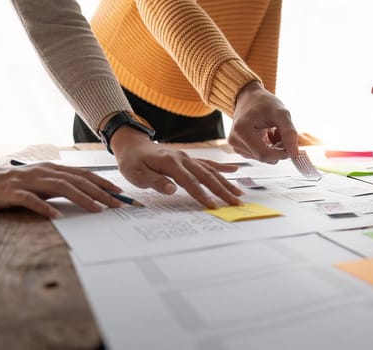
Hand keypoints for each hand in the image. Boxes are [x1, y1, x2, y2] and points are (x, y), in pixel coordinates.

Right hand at [0, 162, 123, 217]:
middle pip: (77, 180)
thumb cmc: (17, 184)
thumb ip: (62, 185)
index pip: (83, 174)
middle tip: (116, 204)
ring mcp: (29, 181)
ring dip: (81, 198)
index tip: (120, 193)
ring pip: (60, 187)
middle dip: (100, 192)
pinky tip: (57, 215)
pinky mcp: (13, 192)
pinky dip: (45, 206)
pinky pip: (31, 199)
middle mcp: (44, 171)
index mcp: (52, 168)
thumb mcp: (43, 181)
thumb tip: (89, 194)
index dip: (103, 182)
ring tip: (97, 209)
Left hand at [110, 127, 243, 207]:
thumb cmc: (133, 162)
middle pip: (206, 176)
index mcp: (170, 163)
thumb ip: (155, 181)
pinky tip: (234, 170)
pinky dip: (221, 167)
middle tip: (235, 202)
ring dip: (225, 182)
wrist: (133, 145)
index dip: (202, 194)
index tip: (213, 206)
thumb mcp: (137, 174)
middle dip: (222, 190)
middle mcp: (183, 159)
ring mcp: (187, 158)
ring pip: (210, 170)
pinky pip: (208, 163)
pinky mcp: (189, 159)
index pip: (190, 182)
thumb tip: (173, 189)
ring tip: (239, 193)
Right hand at [228, 81, 298, 162]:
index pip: (264, 154)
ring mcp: (236, 146)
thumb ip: (289, 133)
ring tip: (274, 131)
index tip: (291, 146)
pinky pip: (259, 155)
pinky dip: (268, 148)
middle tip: (282, 134)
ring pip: (263, 158)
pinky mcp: (239, 148)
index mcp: (241, 131)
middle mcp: (234, 141)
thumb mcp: (281, 113)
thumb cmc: (264, 103)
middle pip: (264, 158)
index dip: (281, 154)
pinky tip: (268, 136)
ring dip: (274, 148)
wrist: (250, 98)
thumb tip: (295, 154)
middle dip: (278, 150)